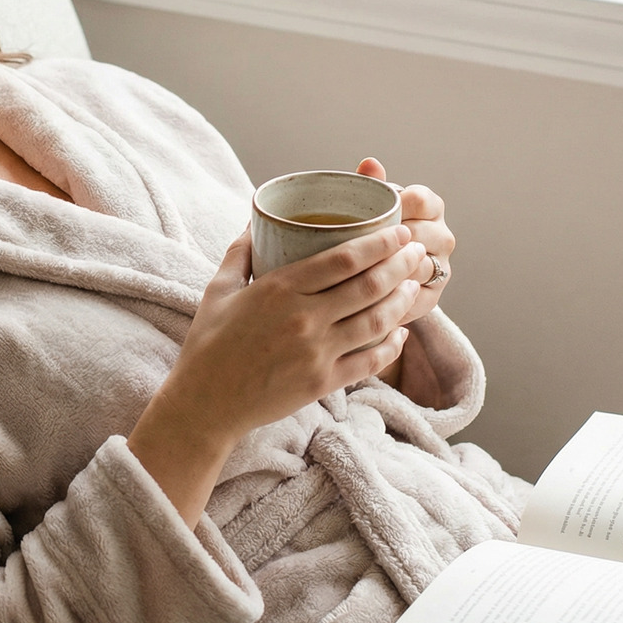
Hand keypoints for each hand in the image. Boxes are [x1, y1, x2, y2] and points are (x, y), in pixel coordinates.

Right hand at [129, 224, 422, 524]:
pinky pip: (369, 361)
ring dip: (402, 300)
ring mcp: (316, 352)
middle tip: (418, 251)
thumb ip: (240, 252)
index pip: (343, 258)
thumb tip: (253, 219)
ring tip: (414, 285)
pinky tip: (401, 333)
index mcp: (279, 289)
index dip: (379, 243)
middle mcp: (303, 318)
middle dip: (401, 264)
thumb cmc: (208, 344)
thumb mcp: (218, 289)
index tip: (399, 231)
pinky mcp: (322, 382)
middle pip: (369, 285)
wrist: (205, 403)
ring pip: (376, 321)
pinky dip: (391, 345)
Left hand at [356, 157, 452, 322]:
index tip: (373, 212)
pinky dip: (391, 297)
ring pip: (418, 267)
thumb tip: (369, 163)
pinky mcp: (432, 297)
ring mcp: (440, 268)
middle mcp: (442, 237)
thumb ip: (372, 186)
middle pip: (422, 235)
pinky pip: (413, 297)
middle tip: (359, 246)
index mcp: (431, 208)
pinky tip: (368, 298)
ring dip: (390, 270)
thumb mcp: (371, 207)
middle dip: (390, 241)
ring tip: (359, 273)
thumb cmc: (372, 231)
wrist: (377, 274)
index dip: (398, 205)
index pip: (422, 200)